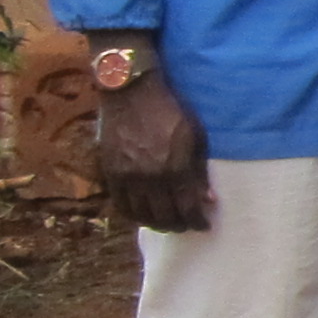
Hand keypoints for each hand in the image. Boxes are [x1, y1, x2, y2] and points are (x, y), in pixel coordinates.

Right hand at [94, 65, 211, 233]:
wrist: (131, 92)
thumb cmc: (170, 110)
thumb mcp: (195, 136)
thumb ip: (200, 171)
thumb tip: (207, 200)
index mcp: (175, 168)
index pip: (187, 208)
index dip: (197, 221)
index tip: (204, 225)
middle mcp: (150, 177)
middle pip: (164, 216)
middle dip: (179, 225)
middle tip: (187, 226)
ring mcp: (127, 176)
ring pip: (141, 215)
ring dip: (157, 224)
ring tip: (167, 223)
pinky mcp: (110, 172)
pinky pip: (120, 204)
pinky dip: (133, 214)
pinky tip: (143, 214)